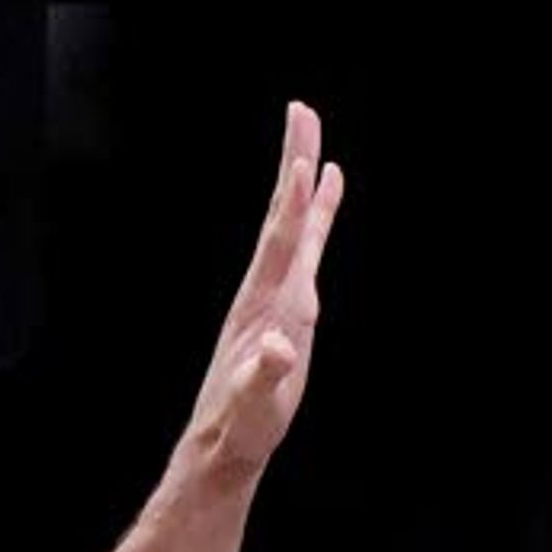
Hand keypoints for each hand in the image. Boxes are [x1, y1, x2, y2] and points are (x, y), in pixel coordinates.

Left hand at [183, 102, 345, 475]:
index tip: (303, 161)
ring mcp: (275, 294)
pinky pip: (304, 248)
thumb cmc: (242, 427)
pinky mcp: (286, 305)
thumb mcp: (255, 406)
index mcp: (263, 306)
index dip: (293, 207)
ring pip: (291, 225)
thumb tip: (278, 349)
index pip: (280, 245)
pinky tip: (325, 190)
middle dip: (293, 162)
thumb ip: (265, 375)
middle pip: (282, 215)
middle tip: (301, 110)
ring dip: (302, 179)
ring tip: (314, 136)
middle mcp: (267, 289)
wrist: (226, 441)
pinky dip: (315, 216)